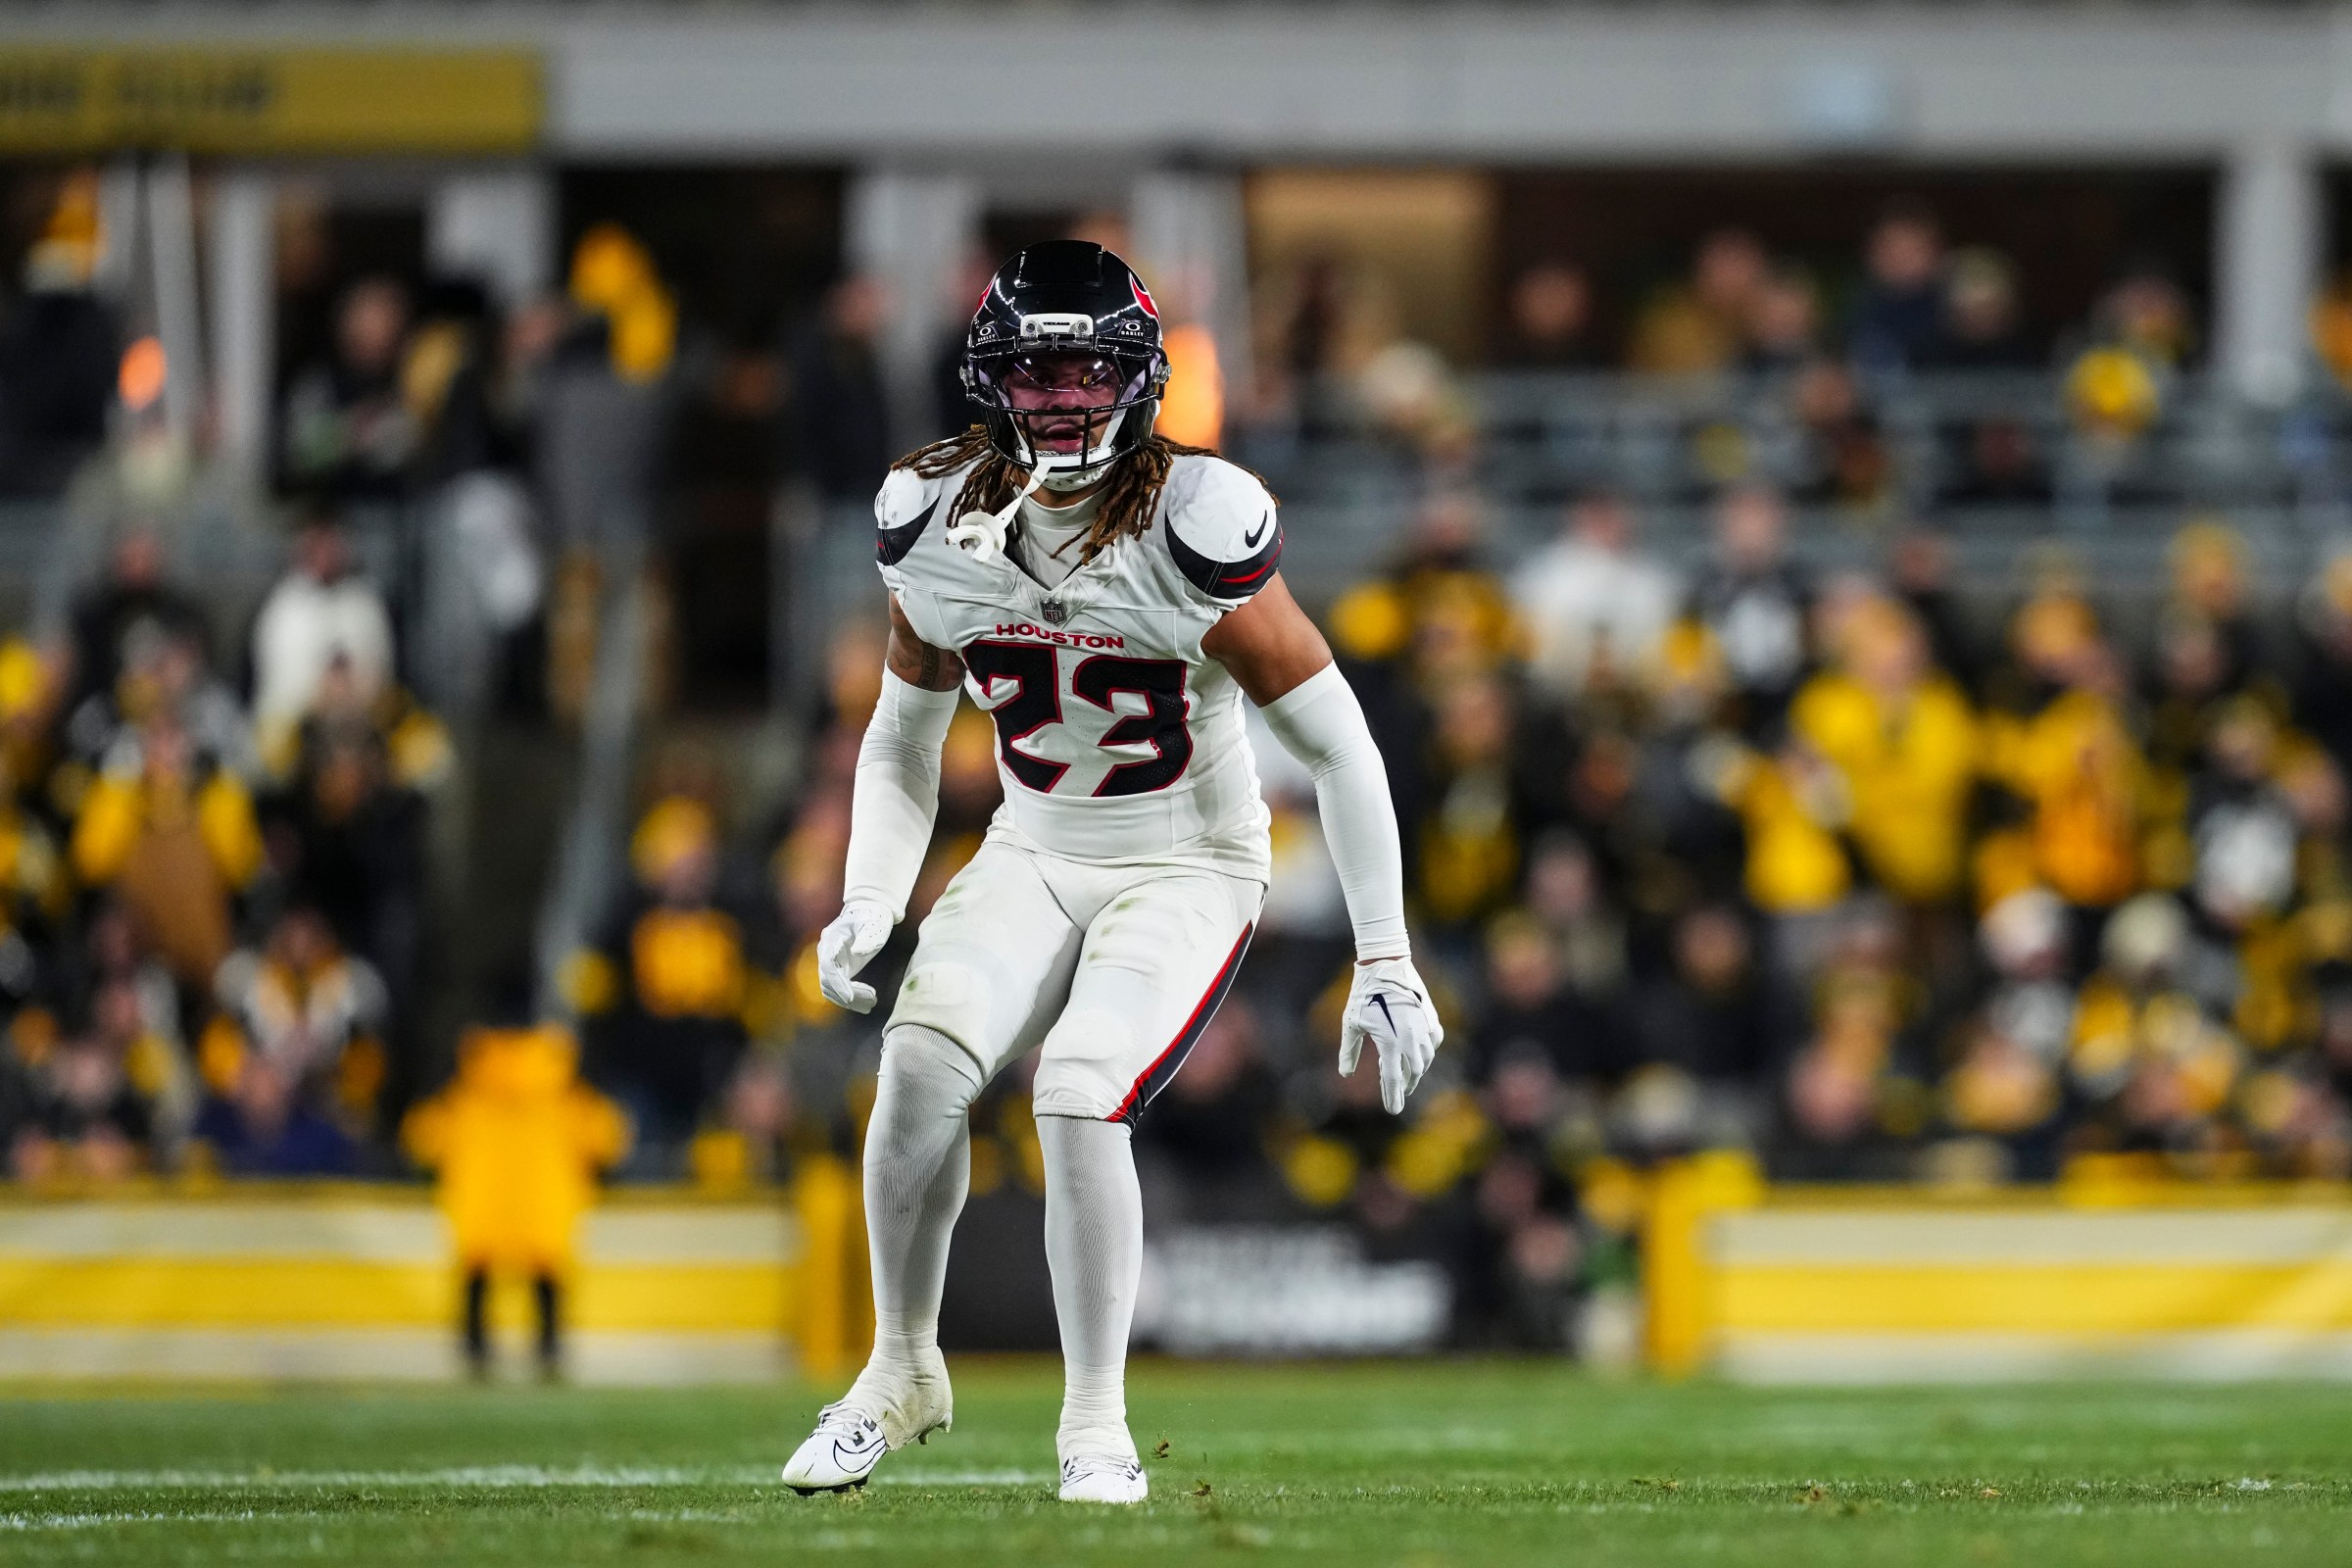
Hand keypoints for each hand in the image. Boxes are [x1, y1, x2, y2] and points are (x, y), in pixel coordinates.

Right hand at [816, 900, 893, 1012]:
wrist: (870, 911)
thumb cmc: (873, 916)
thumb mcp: (874, 924)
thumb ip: (867, 938)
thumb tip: (857, 953)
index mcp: (832, 938)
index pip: (829, 964)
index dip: (837, 982)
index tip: (849, 998)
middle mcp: (826, 951)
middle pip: (827, 980)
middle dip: (847, 995)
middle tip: (871, 1001)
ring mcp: (830, 961)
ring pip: (830, 988)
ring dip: (850, 1000)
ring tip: (872, 1003)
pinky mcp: (838, 969)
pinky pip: (838, 988)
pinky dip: (851, 998)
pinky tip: (867, 1002)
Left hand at [1338, 955, 1442, 1113]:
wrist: (1386, 964)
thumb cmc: (1364, 994)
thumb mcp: (1351, 1023)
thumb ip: (1349, 1051)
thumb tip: (1345, 1073)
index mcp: (1390, 1043)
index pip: (1394, 1079)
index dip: (1393, 1097)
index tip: (1393, 1111)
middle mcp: (1410, 1039)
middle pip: (1412, 1072)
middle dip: (1404, 1085)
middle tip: (1395, 1092)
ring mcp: (1423, 1028)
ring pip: (1425, 1059)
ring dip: (1416, 1070)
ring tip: (1406, 1076)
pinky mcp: (1430, 1017)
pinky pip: (1433, 1041)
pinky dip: (1427, 1051)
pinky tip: (1419, 1053)